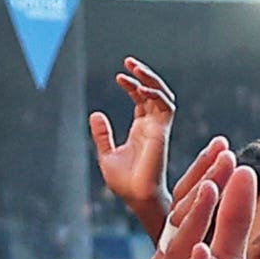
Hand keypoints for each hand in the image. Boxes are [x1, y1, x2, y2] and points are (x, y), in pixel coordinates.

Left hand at [89, 58, 176, 236]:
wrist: (136, 197)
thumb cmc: (124, 183)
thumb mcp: (106, 154)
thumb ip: (102, 135)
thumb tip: (95, 114)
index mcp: (141, 129)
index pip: (142, 99)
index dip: (132, 85)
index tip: (119, 76)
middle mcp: (153, 126)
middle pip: (154, 92)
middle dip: (144, 75)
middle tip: (128, 61)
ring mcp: (159, 128)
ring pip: (163, 95)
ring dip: (150, 80)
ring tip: (134, 68)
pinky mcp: (162, 132)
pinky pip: (165, 107)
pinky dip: (154, 94)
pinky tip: (138, 88)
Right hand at [135, 140, 249, 258]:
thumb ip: (234, 225)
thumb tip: (243, 176)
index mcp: (179, 252)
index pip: (190, 207)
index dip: (206, 175)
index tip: (225, 145)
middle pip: (181, 220)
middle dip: (201, 185)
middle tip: (221, 153)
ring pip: (177, 252)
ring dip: (193, 220)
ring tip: (209, 189)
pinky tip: (202, 252)